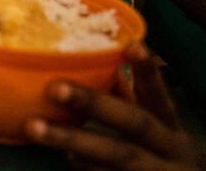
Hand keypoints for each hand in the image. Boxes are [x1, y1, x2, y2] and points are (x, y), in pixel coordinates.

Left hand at [26, 43, 202, 169]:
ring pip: (117, 155)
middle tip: (54, 88)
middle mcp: (169, 150)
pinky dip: (85, 168)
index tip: (131, 45)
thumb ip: (126, 104)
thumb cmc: (158, 156)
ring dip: (74, 141)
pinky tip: (65, 157)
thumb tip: (85, 66)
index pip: (159, 95)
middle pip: (135, 123)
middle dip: (94, 104)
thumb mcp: (154, 132)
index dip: (148, 73)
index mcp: (170, 128)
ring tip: (35, 127)